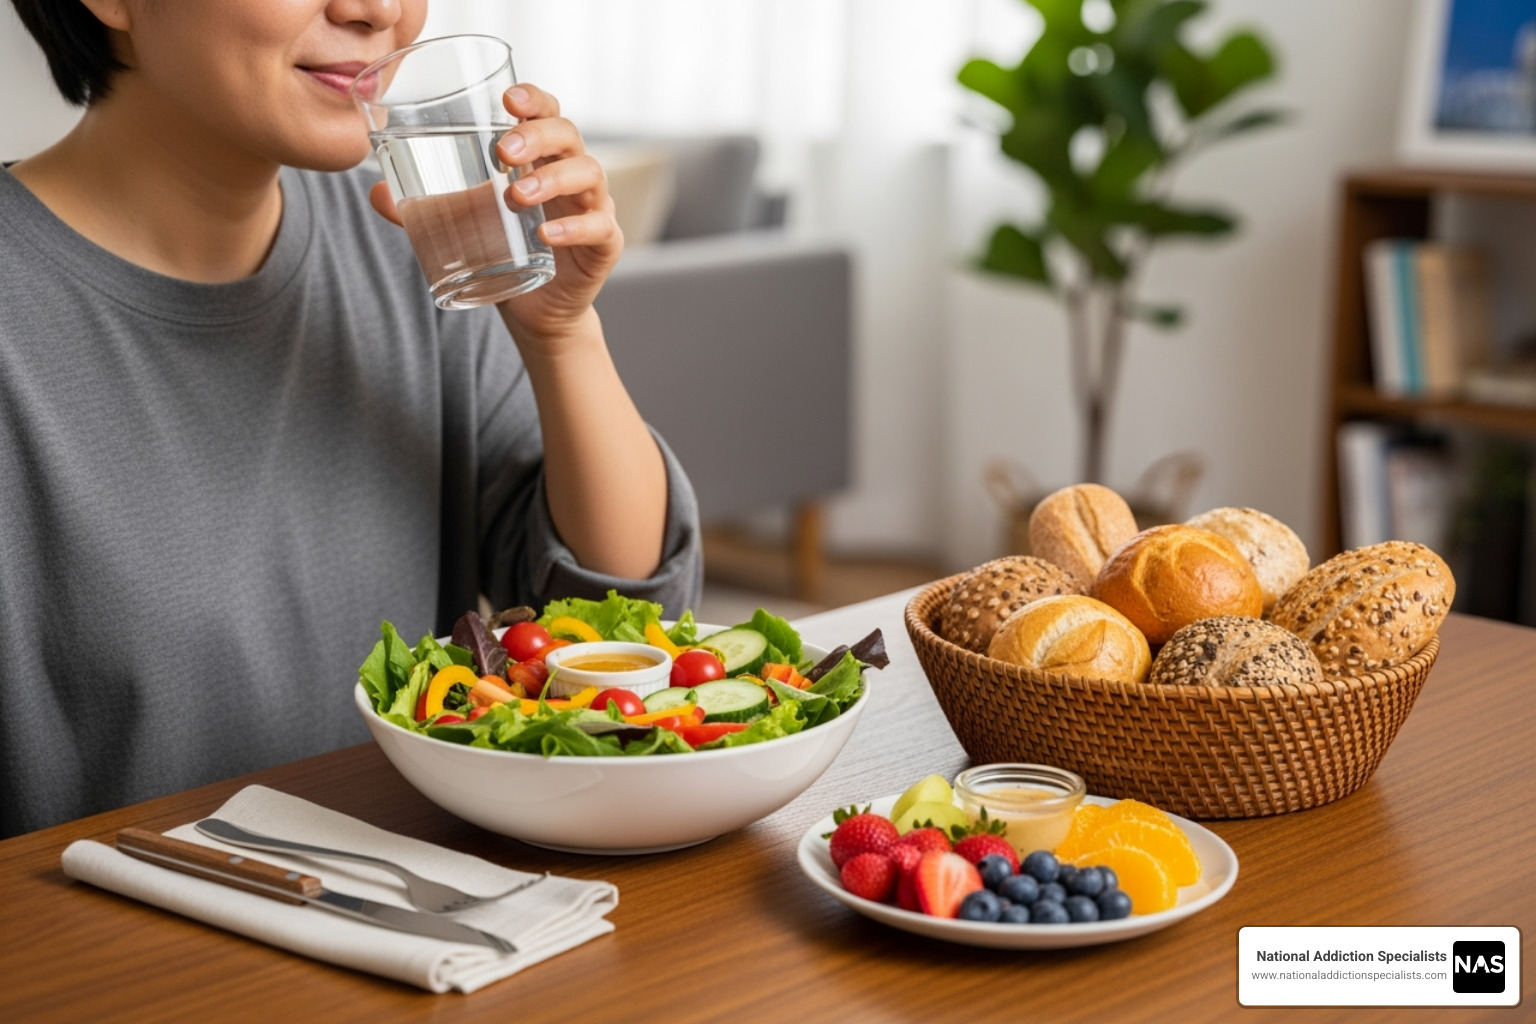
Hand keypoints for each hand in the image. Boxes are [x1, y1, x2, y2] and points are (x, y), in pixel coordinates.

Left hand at [368, 83, 621, 347]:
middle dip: (537, 135)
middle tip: (502, 151)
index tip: (508, 100)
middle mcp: (572, 176)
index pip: (548, 113)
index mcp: (542, 159)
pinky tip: (546, 234)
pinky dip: (574, 228)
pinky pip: (599, 228)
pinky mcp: (604, 246)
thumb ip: (422, 206)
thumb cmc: (503, 253)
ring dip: (552, 179)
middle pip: (569, 135)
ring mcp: (593, 208)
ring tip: (516, 195)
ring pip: (589, 174)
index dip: (534, 99)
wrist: (534, 312)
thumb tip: (375, 192)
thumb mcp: (460, 224)